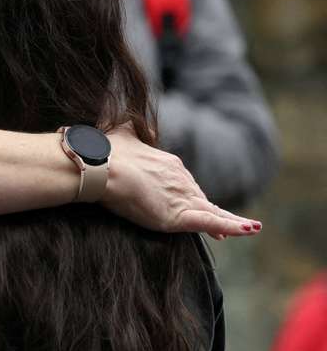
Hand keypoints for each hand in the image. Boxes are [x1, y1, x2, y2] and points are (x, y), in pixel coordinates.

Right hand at [101, 125, 259, 238]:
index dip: (192, 196)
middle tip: (227, 227)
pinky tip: (249, 228)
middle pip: (200, 199)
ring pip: (212, 212)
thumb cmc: (106, 151)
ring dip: (232, 221)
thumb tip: (130, 121)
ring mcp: (181, 197)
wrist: (102, 166)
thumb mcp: (121, 134)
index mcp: (170, 164)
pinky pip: (211, 222)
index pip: (185, 184)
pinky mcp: (177, 215)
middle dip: (213, 212)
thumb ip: (130, 130)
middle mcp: (180, 179)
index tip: (199, 205)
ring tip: (250, 227)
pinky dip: (232, 226)